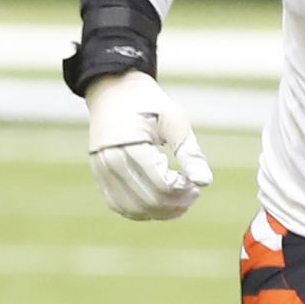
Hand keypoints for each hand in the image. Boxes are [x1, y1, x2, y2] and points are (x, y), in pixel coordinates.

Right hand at [84, 71, 212, 219]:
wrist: (114, 91)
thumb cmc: (149, 104)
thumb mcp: (174, 121)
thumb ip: (189, 152)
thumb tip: (205, 182)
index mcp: (130, 146)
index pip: (161, 184)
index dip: (183, 191)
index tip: (196, 185)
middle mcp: (110, 162)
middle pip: (148, 200)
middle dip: (175, 204)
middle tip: (192, 194)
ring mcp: (101, 171)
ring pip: (133, 209)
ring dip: (159, 212)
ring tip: (178, 201)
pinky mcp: (99, 176)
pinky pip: (119, 205)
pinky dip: (141, 210)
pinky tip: (159, 202)